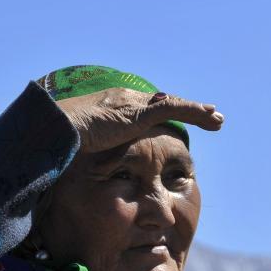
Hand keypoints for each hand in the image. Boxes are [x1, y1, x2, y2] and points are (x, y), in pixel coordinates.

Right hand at [54, 88, 223, 152]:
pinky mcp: (138, 113)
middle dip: (186, 109)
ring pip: (173, 104)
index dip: (164, 113)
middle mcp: (125, 100)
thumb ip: (94, 152)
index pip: (146, 109)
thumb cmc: (61, 143)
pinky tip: (212, 118)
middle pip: (163, 103)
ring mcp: (132, 105)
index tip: (178, 121)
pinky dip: (195, 112)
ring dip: (198, 111)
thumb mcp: (83, 149)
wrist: (53, 132)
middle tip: (209, 116)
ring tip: (217, 119)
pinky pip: (173, 109)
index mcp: (114, 107)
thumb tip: (90, 169)